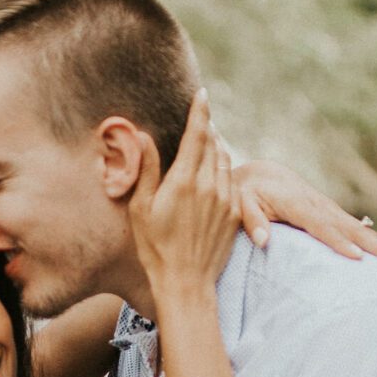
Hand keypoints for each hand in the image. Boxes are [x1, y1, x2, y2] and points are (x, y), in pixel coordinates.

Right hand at [126, 88, 238, 298]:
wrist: (186, 283)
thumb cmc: (155, 248)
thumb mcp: (141, 208)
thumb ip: (146, 169)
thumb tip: (142, 136)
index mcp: (184, 180)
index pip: (196, 135)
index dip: (200, 111)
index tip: (202, 93)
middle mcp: (209, 185)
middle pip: (212, 144)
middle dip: (207, 129)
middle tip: (200, 119)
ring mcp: (225, 199)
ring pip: (225, 160)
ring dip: (216, 147)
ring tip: (206, 143)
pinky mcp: (235, 213)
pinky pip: (232, 181)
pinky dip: (223, 170)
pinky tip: (214, 174)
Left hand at [232, 157, 376, 266]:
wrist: (262, 174)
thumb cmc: (246, 192)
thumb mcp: (239, 202)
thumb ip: (251, 220)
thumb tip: (262, 240)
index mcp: (298, 204)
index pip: (321, 226)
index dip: (338, 242)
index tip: (356, 258)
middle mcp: (321, 207)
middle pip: (355, 231)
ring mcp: (332, 212)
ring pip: (364, 233)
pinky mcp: (336, 217)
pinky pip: (361, 234)